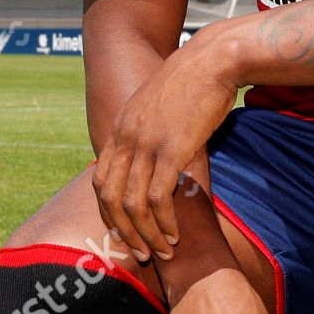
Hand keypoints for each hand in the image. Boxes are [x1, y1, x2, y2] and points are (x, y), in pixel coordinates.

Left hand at [93, 29, 237, 261]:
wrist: (212, 61)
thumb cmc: (195, 82)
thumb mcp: (159, 106)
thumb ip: (150, 129)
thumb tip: (158, 152)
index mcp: (121, 129)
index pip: (100, 180)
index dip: (109, 212)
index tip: (125, 232)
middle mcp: (126, 138)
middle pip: (109, 197)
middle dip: (124, 231)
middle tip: (141, 252)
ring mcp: (146, 145)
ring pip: (132, 204)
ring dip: (146, 234)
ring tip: (162, 251)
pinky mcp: (171, 150)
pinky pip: (157, 198)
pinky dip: (164, 222)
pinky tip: (175, 233)